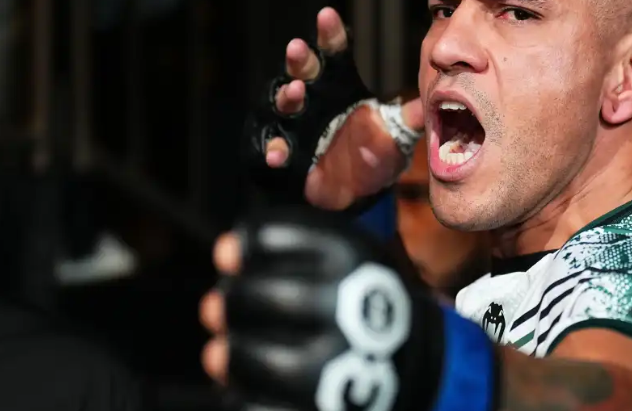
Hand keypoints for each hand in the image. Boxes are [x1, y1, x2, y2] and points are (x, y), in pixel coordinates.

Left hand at [200, 209, 451, 410]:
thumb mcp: (352, 256)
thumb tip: (226, 252)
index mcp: (354, 260)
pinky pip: (262, 410)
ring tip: (222, 353)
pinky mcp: (327, 409)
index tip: (228, 254)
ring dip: (230, 355)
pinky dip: (244, 398)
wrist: (413, 364)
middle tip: (218, 306)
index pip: (273, 238)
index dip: (242, 247)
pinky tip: (246, 389)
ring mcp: (342, 368)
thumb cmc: (364, 303)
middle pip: (257, 299)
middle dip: (231, 302)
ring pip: (258, 361)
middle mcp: (350, 311)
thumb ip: (297, 248)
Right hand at [258, 7, 423, 210]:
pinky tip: (278, 154)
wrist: (357, 192)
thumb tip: (442, 96)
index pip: (334, 54)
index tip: (326, 15)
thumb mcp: (396, 133)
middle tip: (298, 47)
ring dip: (288, 96)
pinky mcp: (290, 153)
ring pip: (286, 103)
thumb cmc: (372, 151)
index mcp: (341, 86)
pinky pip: (278, 147)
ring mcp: (300, 125)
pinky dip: (276, 149)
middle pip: (304, 72)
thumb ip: (412, 116)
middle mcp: (317, 99)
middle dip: (300, 60)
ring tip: (295, 91)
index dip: (330, 35)